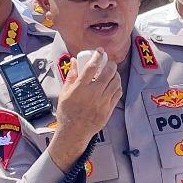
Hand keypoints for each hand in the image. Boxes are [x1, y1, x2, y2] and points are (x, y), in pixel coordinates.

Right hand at [47, 47, 120, 170]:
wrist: (74, 132)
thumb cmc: (67, 112)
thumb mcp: (64, 93)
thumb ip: (70, 75)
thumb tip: (74, 61)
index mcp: (80, 88)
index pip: (91, 67)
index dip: (97, 56)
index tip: (100, 51)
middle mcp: (93, 93)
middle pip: (108, 73)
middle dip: (110, 64)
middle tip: (109, 62)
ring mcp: (102, 102)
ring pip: (115, 82)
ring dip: (115, 74)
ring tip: (112, 73)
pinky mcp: (109, 109)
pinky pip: (117, 93)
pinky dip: (117, 86)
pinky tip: (114, 84)